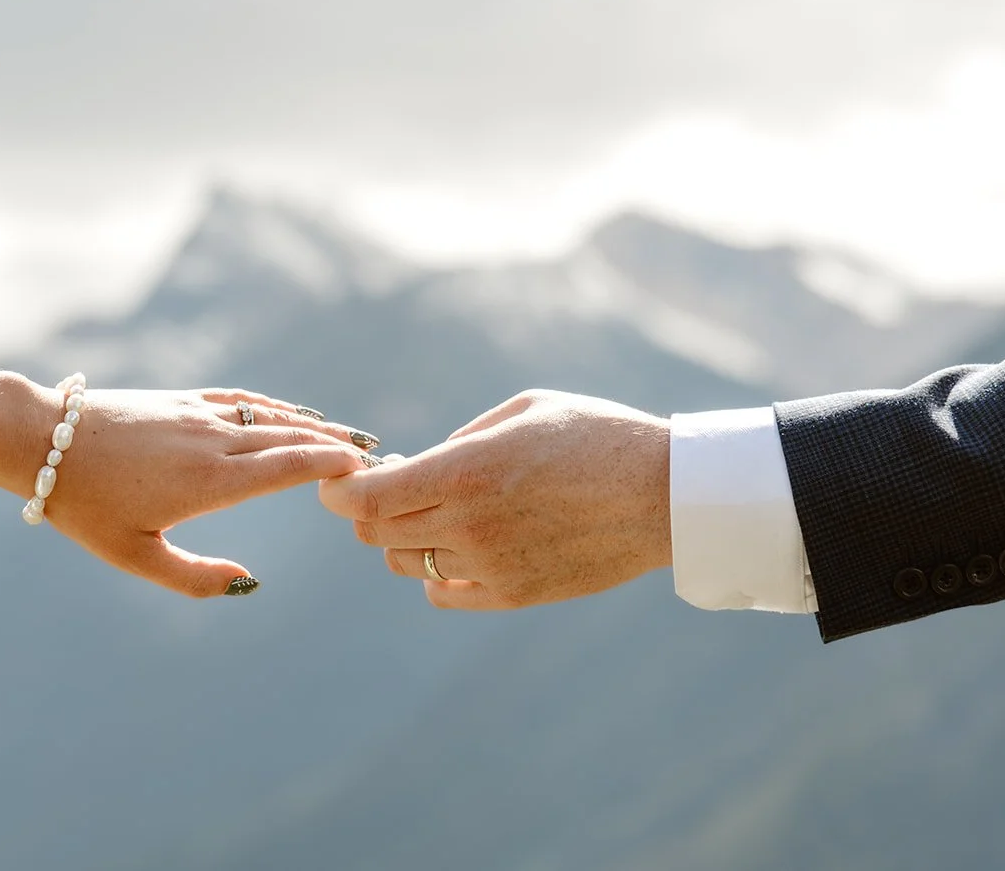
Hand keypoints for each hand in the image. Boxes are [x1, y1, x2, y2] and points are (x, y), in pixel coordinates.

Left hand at [30, 387, 375, 597]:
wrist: (41, 441)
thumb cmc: (85, 506)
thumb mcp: (135, 556)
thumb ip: (194, 578)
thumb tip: (247, 584)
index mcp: (210, 482)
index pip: (290, 467)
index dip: (334, 466)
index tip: (368, 472)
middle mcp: (213, 442)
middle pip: (291, 440)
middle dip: (338, 449)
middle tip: (379, 460)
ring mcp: (199, 415)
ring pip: (272, 417)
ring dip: (315, 427)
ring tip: (352, 438)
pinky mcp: (183, 399)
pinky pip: (244, 400)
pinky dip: (277, 408)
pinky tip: (294, 415)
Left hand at [318, 390, 671, 608]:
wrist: (666, 494)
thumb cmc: (597, 435)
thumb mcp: (523, 410)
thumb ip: (459, 439)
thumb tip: (415, 465)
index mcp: (465, 471)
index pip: (363, 498)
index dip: (338, 490)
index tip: (342, 478)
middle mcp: (468, 523)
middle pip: (375, 532)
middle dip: (368, 508)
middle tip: (395, 483)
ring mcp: (489, 565)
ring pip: (403, 561)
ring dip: (402, 536)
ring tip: (436, 509)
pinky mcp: (513, 595)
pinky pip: (442, 592)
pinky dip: (433, 573)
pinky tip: (456, 547)